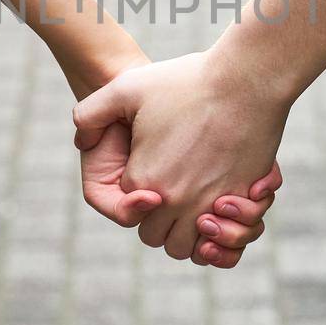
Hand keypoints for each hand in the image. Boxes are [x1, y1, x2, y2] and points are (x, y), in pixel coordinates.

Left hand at [73, 49, 291, 260]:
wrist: (244, 77)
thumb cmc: (187, 81)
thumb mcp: (125, 88)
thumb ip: (90, 113)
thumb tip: (81, 139)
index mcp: (143, 179)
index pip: (130, 213)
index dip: (137, 195)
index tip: (150, 166)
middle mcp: (174, 200)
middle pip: (157, 237)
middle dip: (159, 221)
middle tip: (167, 190)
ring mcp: (210, 203)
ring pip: (190, 247)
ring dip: (189, 233)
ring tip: (193, 201)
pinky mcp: (243, 199)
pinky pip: (229, 239)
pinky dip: (224, 232)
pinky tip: (224, 203)